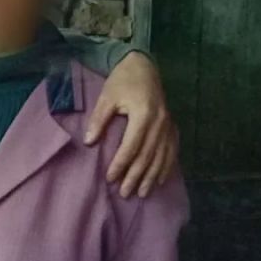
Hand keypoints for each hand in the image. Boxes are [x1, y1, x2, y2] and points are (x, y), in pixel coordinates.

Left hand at [84, 51, 177, 197]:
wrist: (144, 66)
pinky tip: (159, 180)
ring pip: (161, 157)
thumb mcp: (106, 97)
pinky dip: (166, 167)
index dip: (121, 164)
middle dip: (136, 177)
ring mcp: (168, 125)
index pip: (131, 146)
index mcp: (143, 114)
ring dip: (151, 177)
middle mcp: (159, 122)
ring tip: (142, 194)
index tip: (110, 178)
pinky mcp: (172, 126)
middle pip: (147, 156)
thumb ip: (99, 119)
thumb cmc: (122, 81)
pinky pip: (172, 151)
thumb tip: (89, 142)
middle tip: (125, 193)